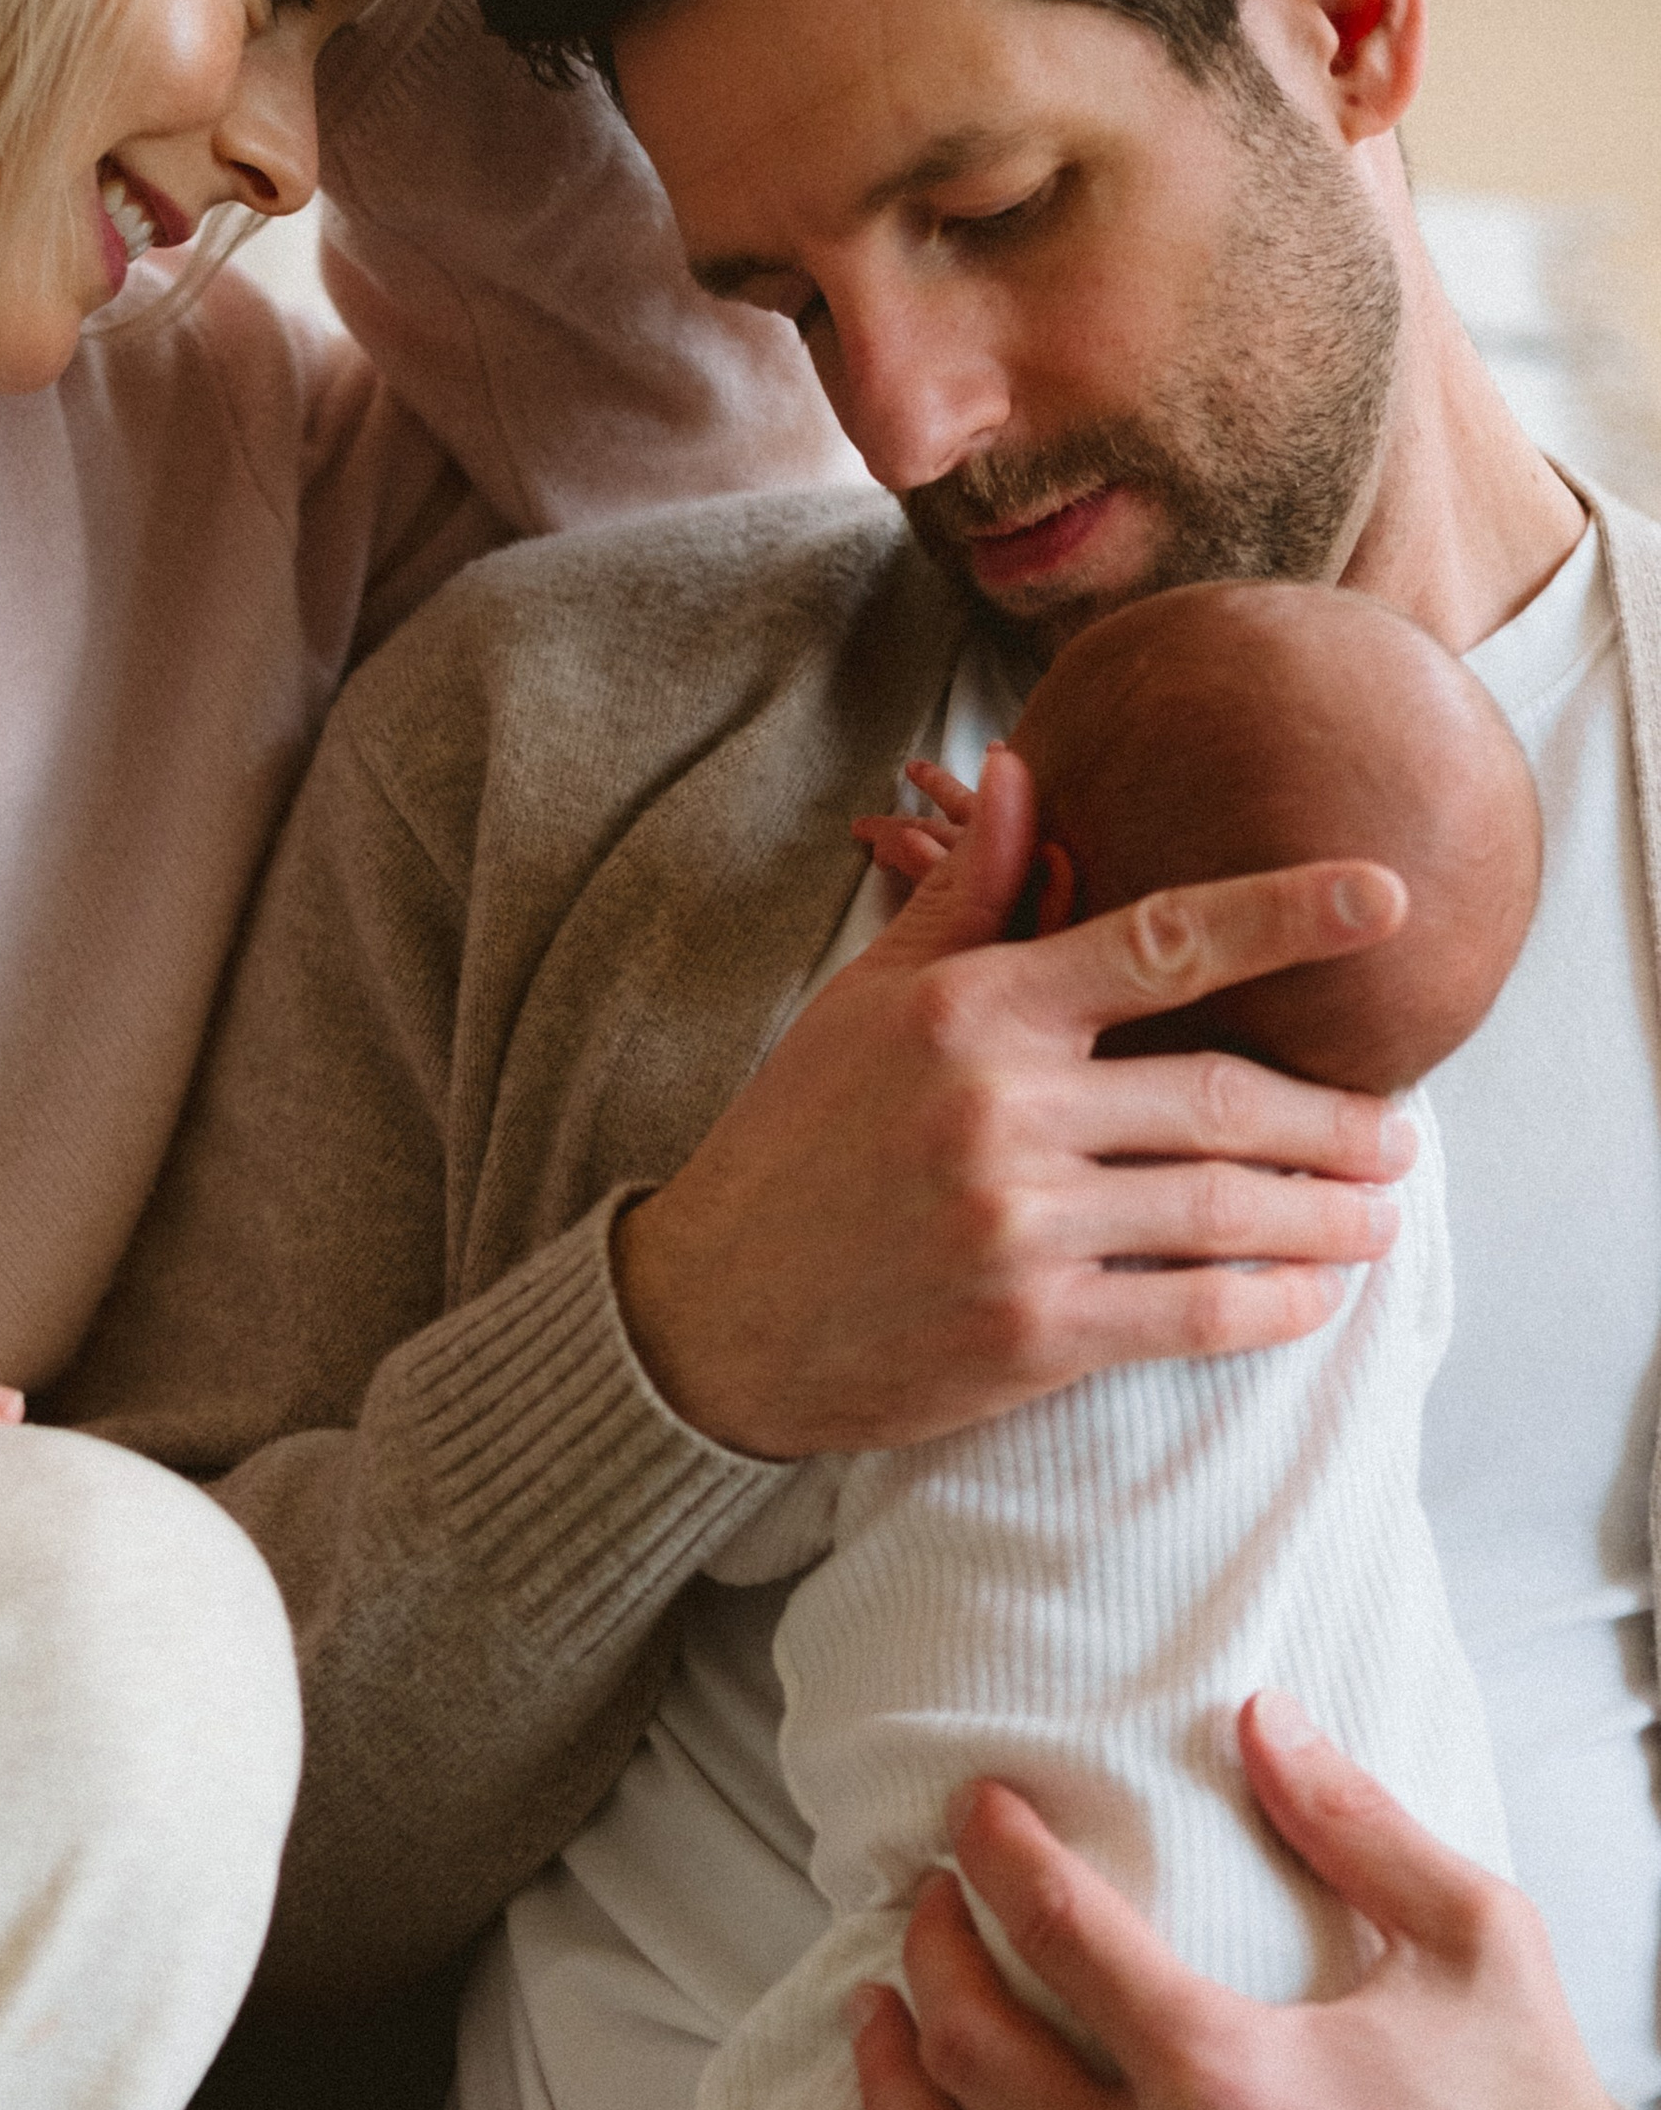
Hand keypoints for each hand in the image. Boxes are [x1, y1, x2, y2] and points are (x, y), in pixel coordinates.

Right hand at [614, 740, 1417, 1458]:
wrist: (708, 1315)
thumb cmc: (793, 1143)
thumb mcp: (865, 1002)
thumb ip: (965, 896)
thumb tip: (1027, 776)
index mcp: (971, 1011)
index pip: (1158, 943)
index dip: (1283, 917)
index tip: (1382, 898)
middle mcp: (1000, 1110)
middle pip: (1220, 1097)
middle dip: (1334, 1118)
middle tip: (1401, 1130)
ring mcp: (1017, 1226)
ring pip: (1222, 1209)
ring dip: (1326, 1215)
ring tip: (1379, 1214)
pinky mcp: (1028, 1333)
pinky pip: (1191, 1314)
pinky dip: (1272, 1303)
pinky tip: (1312, 1294)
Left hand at [820, 1697, 1646, 2109]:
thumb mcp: (1476, 1942)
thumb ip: (1355, 1822)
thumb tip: (1260, 1717)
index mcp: (1233, 2081)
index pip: (1058, 1935)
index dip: (997, 1854)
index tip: (976, 1811)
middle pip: (975, 2051)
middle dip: (931, 1952)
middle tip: (933, 1898)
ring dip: (891, 2074)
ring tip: (881, 2001)